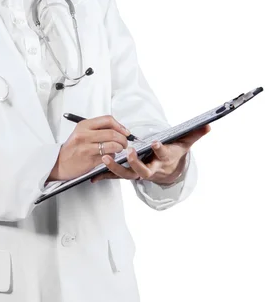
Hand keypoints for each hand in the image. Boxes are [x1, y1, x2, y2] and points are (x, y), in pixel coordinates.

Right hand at [48, 115, 129, 181]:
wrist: (59, 163)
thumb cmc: (73, 148)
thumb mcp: (81, 133)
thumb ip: (97, 129)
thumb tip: (118, 129)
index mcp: (84, 125)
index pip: (107, 120)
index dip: (120, 126)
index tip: (125, 132)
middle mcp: (84, 135)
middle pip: (112, 133)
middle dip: (123, 138)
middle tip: (125, 142)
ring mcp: (86, 148)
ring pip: (112, 145)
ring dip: (120, 148)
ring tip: (119, 149)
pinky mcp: (89, 160)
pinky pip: (108, 157)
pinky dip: (113, 156)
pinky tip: (111, 156)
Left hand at [90, 124, 210, 183]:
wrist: (167, 172)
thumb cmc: (173, 154)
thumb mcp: (184, 144)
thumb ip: (195, 134)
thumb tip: (209, 125)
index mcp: (163, 160)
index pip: (163, 154)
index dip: (160, 149)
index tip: (155, 142)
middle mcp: (150, 169)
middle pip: (142, 170)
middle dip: (135, 162)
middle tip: (128, 152)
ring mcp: (138, 173)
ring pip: (126, 174)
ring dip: (115, 167)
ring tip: (105, 158)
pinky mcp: (128, 174)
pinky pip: (115, 176)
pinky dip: (104, 175)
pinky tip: (93, 175)